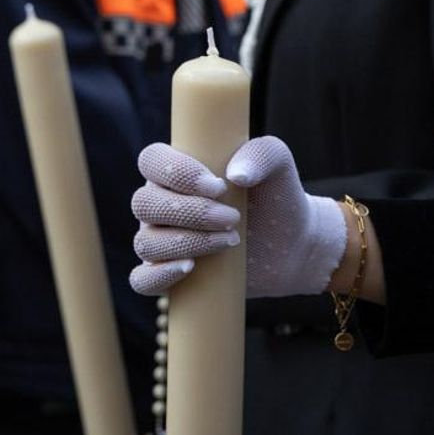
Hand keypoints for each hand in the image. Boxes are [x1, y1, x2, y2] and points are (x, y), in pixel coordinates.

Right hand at [129, 137, 346, 297]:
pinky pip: (142, 281)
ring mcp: (161, 241)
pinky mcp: (170, 276)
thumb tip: (236, 174)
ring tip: (231, 240)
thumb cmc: (276, 198)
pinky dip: (159, 275)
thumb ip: (261, 153)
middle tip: (233, 218)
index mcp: (175, 172)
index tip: (219, 187)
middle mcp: (160, 205)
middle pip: (145, 204)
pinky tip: (190, 268)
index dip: (178, 173)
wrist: (290, 245)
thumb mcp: (277, 166)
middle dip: (191, 213)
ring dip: (187, 242)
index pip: (151, 161)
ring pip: (146, 243)